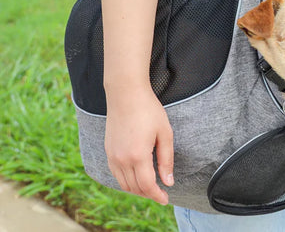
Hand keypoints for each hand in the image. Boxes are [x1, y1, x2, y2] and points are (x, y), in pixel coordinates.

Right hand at [104, 86, 174, 204]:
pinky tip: (136, 175)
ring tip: (150, 185)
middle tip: (161, 192)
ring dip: (137, 189)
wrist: (126, 93)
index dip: (157, 195)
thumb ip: (166, 159)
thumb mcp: (164, 132)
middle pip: (135, 188)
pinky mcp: (108, 150)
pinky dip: (126, 180)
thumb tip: (168, 181)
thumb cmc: (148, 110)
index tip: (165, 199)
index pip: (147, 186)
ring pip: (123, 183)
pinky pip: (116, 174)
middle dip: (148, 193)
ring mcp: (112, 155)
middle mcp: (122, 159)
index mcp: (138, 155)